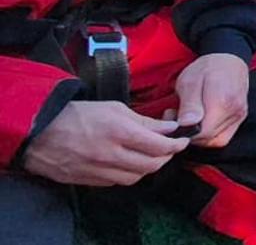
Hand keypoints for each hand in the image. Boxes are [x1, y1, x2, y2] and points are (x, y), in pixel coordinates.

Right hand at [22, 100, 187, 185]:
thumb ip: (144, 121)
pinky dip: (128, 174)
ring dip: (148, 168)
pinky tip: (128, 163)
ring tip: (149, 155)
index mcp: (119, 132)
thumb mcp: (113, 108)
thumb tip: (169, 128)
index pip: (160, 145)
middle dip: (166, 157)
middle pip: (152, 165)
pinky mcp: (87, 180)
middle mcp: (110, 154)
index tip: (182, 140)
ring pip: (136, 177)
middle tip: (169, 148)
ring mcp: (98, 170)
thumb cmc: (76, 114)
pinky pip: (116, 182)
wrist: (38, 130)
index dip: (176, 144)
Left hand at [175, 52, 250, 147]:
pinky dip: (209, 135)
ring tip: (189, 117)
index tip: (174, 120)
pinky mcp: (240, 118)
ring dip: (198, 135)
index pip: (203, 133)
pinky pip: (223, 136)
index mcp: (222, 102)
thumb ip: (189, 104)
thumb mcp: (190, 81)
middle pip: (208, 138)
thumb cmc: (207, 68)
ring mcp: (239, 116)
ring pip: (215, 140)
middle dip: (189, 133)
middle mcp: (235, 112)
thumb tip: (186, 125)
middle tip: (177, 115)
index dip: (185, 132)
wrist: (228, 59)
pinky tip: (201, 122)